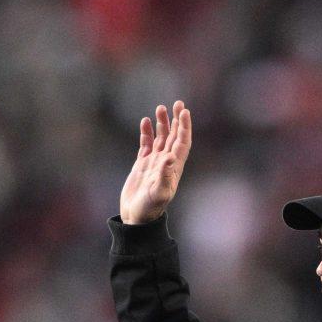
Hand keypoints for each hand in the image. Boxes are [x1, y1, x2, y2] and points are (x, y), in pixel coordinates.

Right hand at [120, 100, 191, 223]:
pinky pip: (146, 145)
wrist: (137, 218)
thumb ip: (164, 175)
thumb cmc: (149, 208)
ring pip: (160, 138)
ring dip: (162, 124)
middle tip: (178, 103)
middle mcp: (166, 163)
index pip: (182, 142)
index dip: (185, 127)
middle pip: (174, 136)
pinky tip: (145, 122)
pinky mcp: (142, 165)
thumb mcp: (158, 193)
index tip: (185, 111)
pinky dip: (147, 133)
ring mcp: (154, 163)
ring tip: (160, 108)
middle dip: (177, 120)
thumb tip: (169, 157)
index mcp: (174, 167)